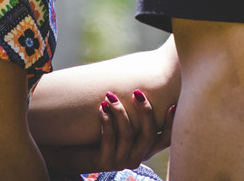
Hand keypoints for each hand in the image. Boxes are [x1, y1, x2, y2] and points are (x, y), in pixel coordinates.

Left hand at [42, 90, 174, 175]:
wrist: (71, 148)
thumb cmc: (98, 129)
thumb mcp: (120, 119)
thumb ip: (134, 108)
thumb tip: (144, 80)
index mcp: (143, 147)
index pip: (165, 139)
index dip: (171, 124)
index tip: (172, 104)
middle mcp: (135, 157)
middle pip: (149, 135)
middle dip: (145, 112)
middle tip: (137, 92)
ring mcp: (120, 161)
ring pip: (128, 135)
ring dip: (120, 112)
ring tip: (110, 96)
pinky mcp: (103, 163)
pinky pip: (109, 140)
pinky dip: (107, 122)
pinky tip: (101, 108)